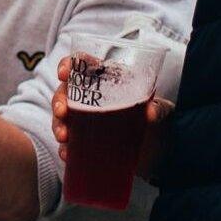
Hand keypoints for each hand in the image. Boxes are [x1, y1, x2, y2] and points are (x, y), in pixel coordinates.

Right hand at [52, 54, 173, 179]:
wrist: (160, 151)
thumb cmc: (157, 120)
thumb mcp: (162, 111)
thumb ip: (159, 108)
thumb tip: (151, 112)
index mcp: (106, 81)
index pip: (82, 65)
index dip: (68, 65)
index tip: (64, 73)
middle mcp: (91, 98)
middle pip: (65, 92)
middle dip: (58, 100)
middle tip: (62, 112)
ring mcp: (86, 121)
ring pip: (62, 118)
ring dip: (58, 126)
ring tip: (64, 138)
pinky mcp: (86, 142)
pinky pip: (69, 144)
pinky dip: (65, 149)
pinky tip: (68, 155)